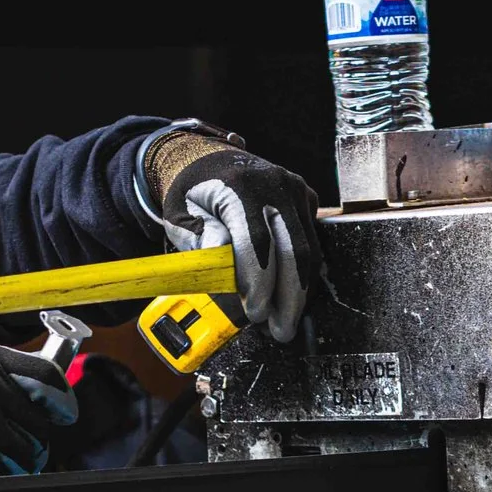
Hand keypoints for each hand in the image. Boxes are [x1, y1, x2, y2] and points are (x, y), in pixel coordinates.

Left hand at [138, 121, 320, 341]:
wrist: (210, 161)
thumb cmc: (193, 193)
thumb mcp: (180, 216)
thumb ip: (200, 240)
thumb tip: (224, 267)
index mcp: (239, 187)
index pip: (256, 241)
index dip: (259, 281)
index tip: (255, 311)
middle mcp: (274, 185)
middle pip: (293, 250)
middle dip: (289, 297)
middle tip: (280, 330)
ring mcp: (295, 190)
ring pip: (308, 251)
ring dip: (299, 292)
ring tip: (284, 321)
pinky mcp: (306, 199)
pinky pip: (311, 244)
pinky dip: (302, 275)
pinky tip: (289, 297)